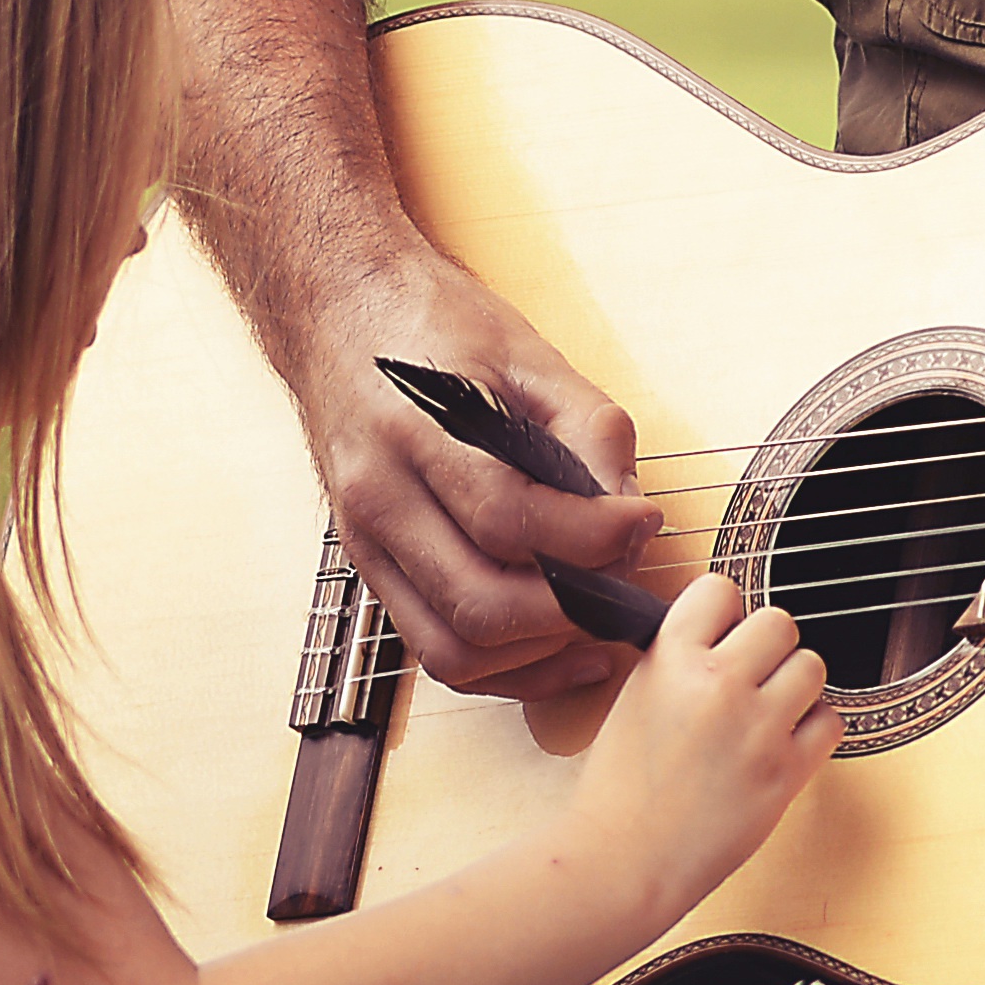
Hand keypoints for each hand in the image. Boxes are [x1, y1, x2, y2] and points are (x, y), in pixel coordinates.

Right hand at [295, 254, 663, 700]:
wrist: (341, 315)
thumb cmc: (435, 329)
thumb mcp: (529, 354)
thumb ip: (589, 431)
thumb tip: (631, 516)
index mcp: (416, 429)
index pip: (508, 516)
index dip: (591, 537)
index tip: (643, 524)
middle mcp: (380, 497)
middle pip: (481, 601)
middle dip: (574, 609)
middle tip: (626, 583)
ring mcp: (367, 544)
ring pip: (457, 648)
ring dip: (541, 652)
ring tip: (599, 620)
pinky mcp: (373, 572)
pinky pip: (437, 651)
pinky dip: (506, 668)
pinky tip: (560, 649)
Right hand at [570, 567, 840, 916]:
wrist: (624, 860)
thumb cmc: (620, 790)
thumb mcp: (636, 696)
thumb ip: (680, 658)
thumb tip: (726, 633)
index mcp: (669, 658)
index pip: (720, 589)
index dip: (723, 613)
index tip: (721, 636)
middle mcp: (717, 683)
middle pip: (778, 622)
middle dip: (767, 648)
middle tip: (749, 679)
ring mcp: (756, 726)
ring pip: (811, 665)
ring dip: (794, 685)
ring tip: (766, 713)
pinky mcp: (785, 771)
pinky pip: (830, 721)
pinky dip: (813, 729)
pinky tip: (782, 743)